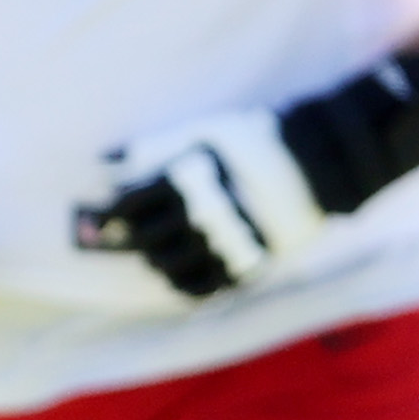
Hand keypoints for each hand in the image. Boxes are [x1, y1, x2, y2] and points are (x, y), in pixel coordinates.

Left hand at [74, 107, 324, 298]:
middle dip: (127, 238)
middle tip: (121, 237)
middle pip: (143, 238)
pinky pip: (199, 287)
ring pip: (167, 266)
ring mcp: (224, 244)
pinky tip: (179, 271)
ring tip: (154, 251)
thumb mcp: (198, 132)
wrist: (315, 164)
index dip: (111, 214)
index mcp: (187, 180)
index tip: (103, 216)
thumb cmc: (251, 141)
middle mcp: (201, 216)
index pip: (130, 205)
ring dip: (154, 259)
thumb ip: (148, 148)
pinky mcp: (245, 265)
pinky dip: (181, 282)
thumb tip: (103, 159)